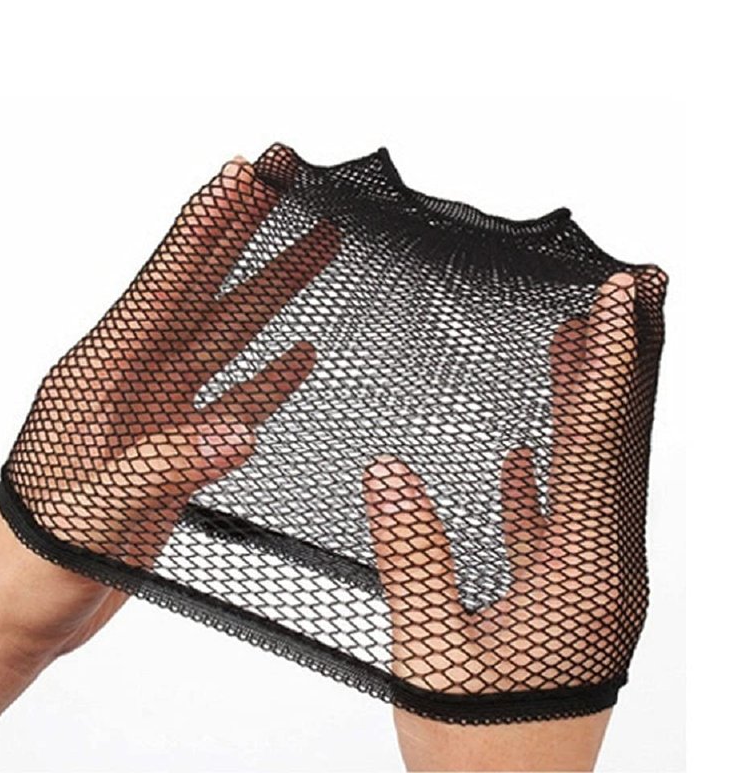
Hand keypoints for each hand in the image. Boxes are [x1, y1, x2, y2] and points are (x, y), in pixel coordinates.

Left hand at [0, 153, 339, 767]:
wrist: (28, 601)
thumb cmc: (36, 553)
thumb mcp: (92, 512)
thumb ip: (167, 466)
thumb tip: (241, 431)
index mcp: (100, 374)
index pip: (164, 282)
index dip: (206, 225)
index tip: (241, 176)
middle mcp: (137, 376)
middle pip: (203, 284)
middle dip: (245, 228)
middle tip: (281, 180)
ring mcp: (164, 407)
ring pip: (229, 331)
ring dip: (273, 288)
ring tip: (316, 246)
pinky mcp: (184, 444)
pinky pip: (238, 396)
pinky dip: (271, 377)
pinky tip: (298, 353)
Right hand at [362, 271, 649, 769]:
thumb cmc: (483, 756)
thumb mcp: (435, 654)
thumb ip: (414, 556)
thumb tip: (388, 473)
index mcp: (582, 578)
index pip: (598, 443)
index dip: (610, 361)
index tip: (621, 297)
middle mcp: (602, 572)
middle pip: (617, 444)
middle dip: (624, 361)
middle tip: (632, 293)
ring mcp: (587, 585)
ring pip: (594, 475)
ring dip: (589, 407)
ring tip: (580, 344)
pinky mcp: (564, 600)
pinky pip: (563, 521)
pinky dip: (551, 479)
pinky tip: (528, 458)